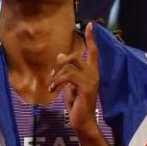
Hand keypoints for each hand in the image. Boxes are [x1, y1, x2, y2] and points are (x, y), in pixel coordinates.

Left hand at [49, 22, 99, 136]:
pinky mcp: (86, 87)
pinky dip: (57, 82)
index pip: (93, 51)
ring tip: (52, 87)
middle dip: (61, 63)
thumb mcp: (68, 84)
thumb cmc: (76, 104)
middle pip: (76, 56)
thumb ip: (66, 70)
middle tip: (53, 76)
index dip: (91, 38)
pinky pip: (68, 76)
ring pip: (70, 66)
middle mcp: (94, 74)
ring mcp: (91, 80)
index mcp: (91, 71)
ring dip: (57, 76)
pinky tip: (53, 90)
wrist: (82, 121)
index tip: (90, 24)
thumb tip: (60, 55)